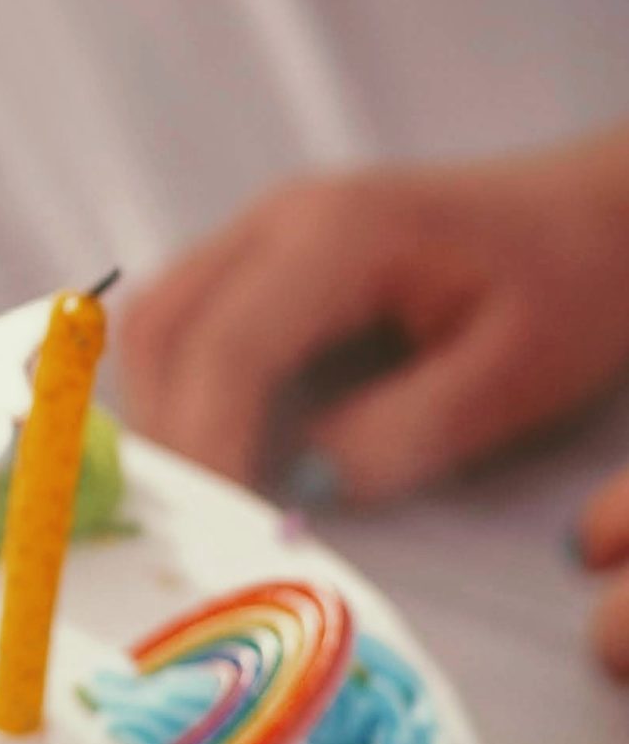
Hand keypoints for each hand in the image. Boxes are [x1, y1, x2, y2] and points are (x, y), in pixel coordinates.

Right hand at [119, 129, 628, 499]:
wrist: (600, 214)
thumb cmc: (572, 286)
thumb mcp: (513, 377)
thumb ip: (405, 435)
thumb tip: (306, 488)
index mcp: (338, 235)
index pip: (228, 348)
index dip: (208, 445)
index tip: (219, 529)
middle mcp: (279, 217)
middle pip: (161, 326)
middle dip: (168, 430)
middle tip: (202, 519)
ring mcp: (265, 226)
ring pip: (158, 319)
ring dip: (166, 406)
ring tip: (214, 484)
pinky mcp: (267, 250)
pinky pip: (188, 315)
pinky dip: (184, 383)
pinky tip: (227, 437)